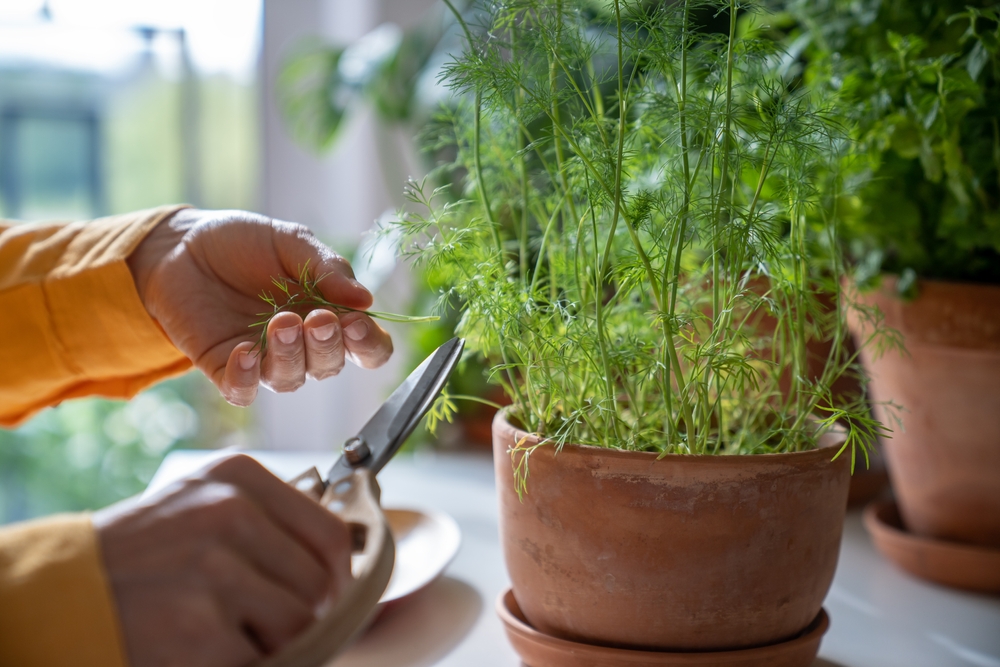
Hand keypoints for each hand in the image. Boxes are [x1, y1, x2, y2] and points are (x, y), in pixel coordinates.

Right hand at [93, 454, 351, 666]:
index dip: (338, 575)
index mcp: (238, 477)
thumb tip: (345, 560)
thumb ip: (271, 522)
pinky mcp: (197, 628)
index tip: (330, 595)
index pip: (331, 532)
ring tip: (230, 628)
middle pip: (320, 582)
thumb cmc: (145, 554)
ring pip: (299, 622)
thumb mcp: (205, 506)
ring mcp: (213, 569)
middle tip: (269, 621)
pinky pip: (262, 658)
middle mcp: (229, 512)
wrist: (62, 593)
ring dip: (274, 639)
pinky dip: (243, 660)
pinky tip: (205, 646)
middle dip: (307, 613)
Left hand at [128, 209, 393, 405]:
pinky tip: (244, 352)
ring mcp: (264, 359)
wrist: (182, 244)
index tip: (356, 322)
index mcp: (329, 314)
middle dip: (329, 346)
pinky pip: (242, 390)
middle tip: (318, 319)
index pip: (367, 347)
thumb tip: (365, 299)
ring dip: (291, 356)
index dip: (369, 344)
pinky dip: (246, 377)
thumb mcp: (290, 241)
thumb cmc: (243, 242)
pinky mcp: (225, 367)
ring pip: (291, 380)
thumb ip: (328, 268)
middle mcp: (302, 344)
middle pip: (331, 365)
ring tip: (281, 323)